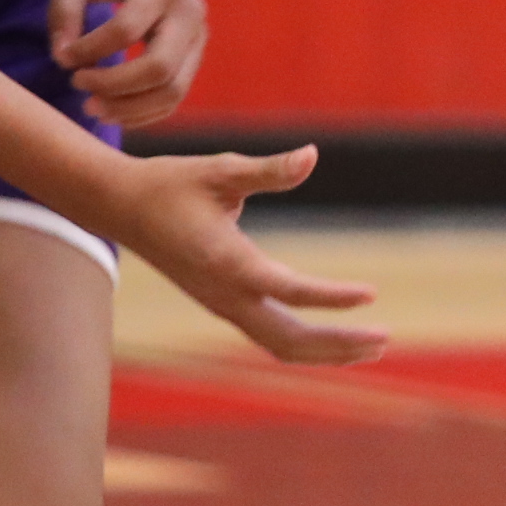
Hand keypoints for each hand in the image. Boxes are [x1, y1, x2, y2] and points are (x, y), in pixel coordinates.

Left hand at [49, 0, 208, 129]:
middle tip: (77, 85)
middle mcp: (189, 12)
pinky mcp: (196, 55)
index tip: (63, 56)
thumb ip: (64, 6)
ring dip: (129, 109)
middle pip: (159, 68)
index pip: (126, 30)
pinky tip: (112, 109)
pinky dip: (143, 113)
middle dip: (113, 86)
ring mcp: (199, 36)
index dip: (89, 50)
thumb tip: (62, 58)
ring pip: (172, 91)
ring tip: (92, 107)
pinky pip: (175, 97)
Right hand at [95, 144, 387, 364]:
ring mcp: (221, 305)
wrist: (121, 207)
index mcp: (226, 262)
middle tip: (385, 340)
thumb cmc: (171, 183)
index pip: (288, 290)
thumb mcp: (220, 170)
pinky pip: (268, 337)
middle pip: (288, 339)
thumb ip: (269, 170)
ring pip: (279, 346)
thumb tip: (313, 155)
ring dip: (325, 351)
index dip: (332, 297)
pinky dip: (303, 344)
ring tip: (372, 347)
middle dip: (337, 344)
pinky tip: (334, 340)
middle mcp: (224, 294)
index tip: (372, 295)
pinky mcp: (221, 305)